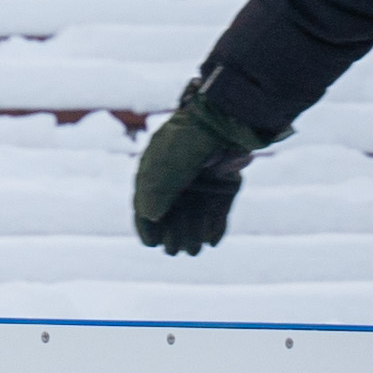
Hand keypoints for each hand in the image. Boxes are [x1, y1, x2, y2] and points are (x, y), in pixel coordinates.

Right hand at [132, 83, 273, 254]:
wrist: (225, 122)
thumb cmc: (187, 142)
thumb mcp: (164, 168)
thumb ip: (154, 193)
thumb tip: (149, 217)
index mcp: (156, 169)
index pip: (146, 203)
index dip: (146, 226)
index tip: (150, 243)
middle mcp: (179, 178)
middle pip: (171, 214)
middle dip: (171, 234)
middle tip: (174, 250)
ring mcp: (203, 182)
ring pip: (194, 216)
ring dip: (192, 234)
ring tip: (194, 250)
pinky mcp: (226, 185)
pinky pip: (218, 211)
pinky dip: (214, 227)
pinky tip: (212, 241)